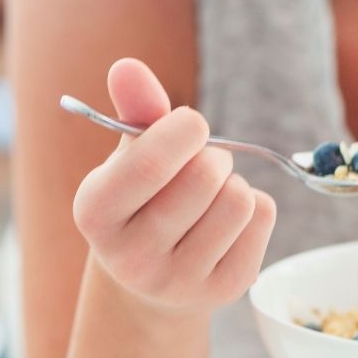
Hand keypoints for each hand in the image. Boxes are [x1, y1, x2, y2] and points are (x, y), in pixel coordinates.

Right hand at [71, 58, 277, 312]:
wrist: (152, 278)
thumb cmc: (142, 197)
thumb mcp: (128, 154)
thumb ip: (133, 109)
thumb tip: (126, 67)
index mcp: (94, 214)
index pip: (150, 163)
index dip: (183, 129)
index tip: (191, 123)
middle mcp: (130, 258)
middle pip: (204, 177)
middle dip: (212, 154)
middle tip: (200, 162)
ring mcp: (179, 283)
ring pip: (238, 199)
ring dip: (233, 180)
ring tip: (211, 193)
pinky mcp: (224, 291)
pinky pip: (263, 218)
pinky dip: (254, 205)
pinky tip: (227, 220)